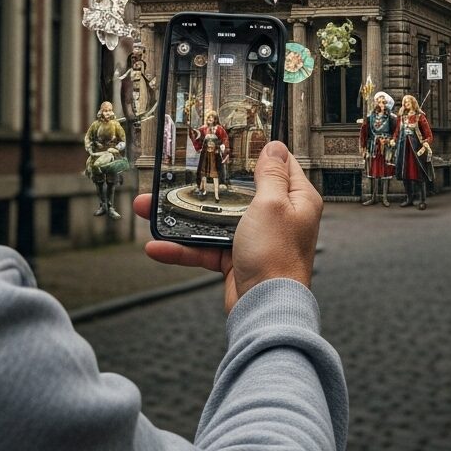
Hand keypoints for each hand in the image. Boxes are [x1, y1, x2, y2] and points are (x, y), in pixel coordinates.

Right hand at [134, 141, 321, 312]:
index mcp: (296, 199)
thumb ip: (271, 174)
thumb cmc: (276, 257)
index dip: (258, 151)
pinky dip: (183, 248)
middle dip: (207, 184)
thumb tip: (275, 147)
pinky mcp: (237, 259)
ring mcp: (256, 239)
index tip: (236, 140)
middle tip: (182, 174)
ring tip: (153, 208)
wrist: (265, 309)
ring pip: (216, 219)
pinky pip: (206, 247)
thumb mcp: (271, 204)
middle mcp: (278, 217)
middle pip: (238, 192)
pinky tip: (159, 246)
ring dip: (184, 216)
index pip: (280, 165)